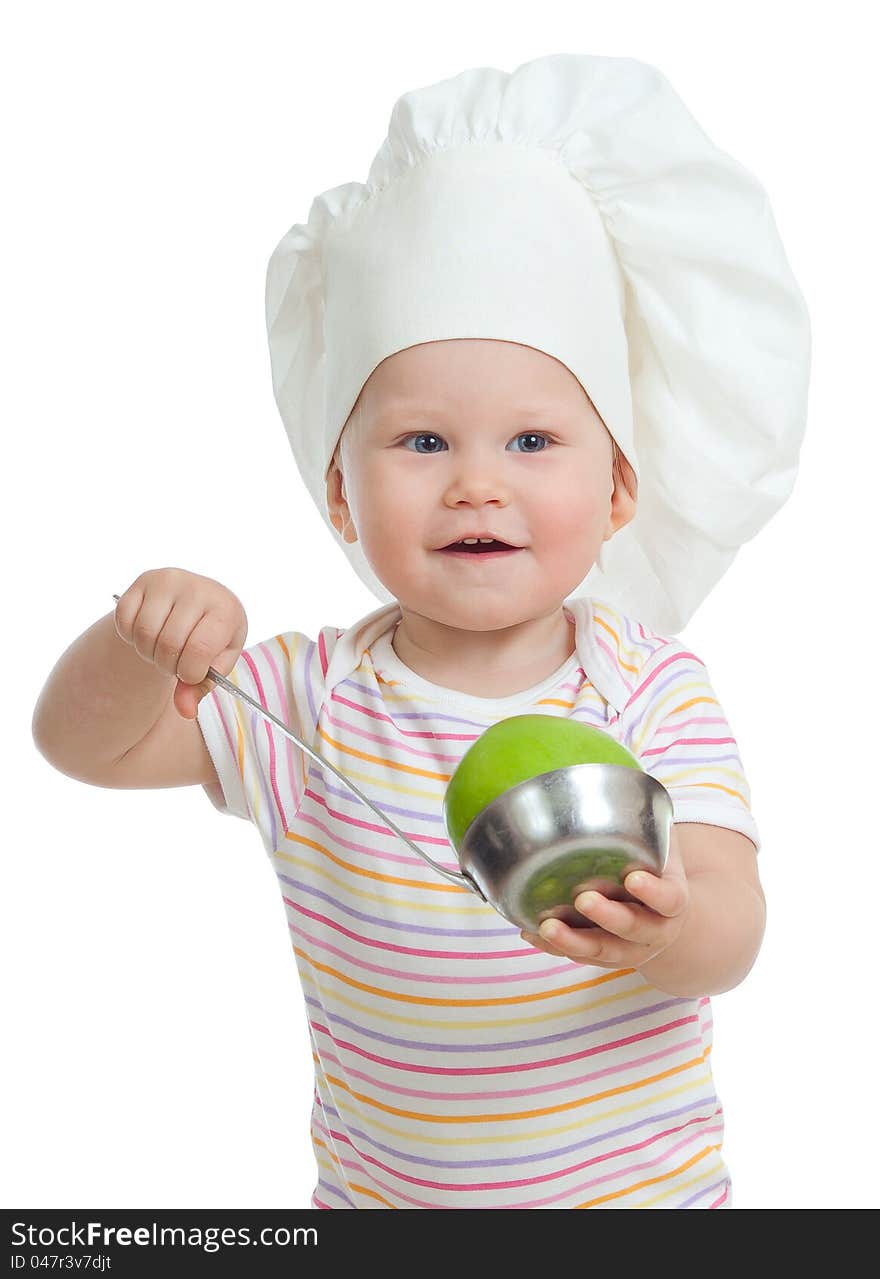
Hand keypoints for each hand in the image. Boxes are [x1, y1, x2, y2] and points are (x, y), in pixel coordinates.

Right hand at [114, 567, 247, 719]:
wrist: (198, 603)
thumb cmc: (211, 637)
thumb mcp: (215, 664)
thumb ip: (200, 688)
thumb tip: (185, 711)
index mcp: (226, 609)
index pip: (200, 649)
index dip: (190, 672)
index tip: (191, 674)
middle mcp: (198, 588)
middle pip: (168, 643)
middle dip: (168, 665)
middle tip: (174, 663)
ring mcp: (169, 580)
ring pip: (144, 632)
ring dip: (148, 652)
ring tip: (161, 650)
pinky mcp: (144, 580)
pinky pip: (124, 618)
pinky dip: (130, 636)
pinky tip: (146, 635)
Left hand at [520, 832, 689, 968]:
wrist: (665, 917)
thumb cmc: (656, 869)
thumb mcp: (662, 845)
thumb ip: (647, 821)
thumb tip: (619, 775)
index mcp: (673, 901)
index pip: (669, 899)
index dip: (653, 892)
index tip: (632, 878)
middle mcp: (654, 930)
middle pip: (633, 929)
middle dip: (607, 916)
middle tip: (583, 899)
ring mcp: (628, 949)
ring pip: (602, 951)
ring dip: (574, 941)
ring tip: (547, 926)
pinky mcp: (603, 957)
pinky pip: (578, 956)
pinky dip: (554, 948)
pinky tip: (530, 933)